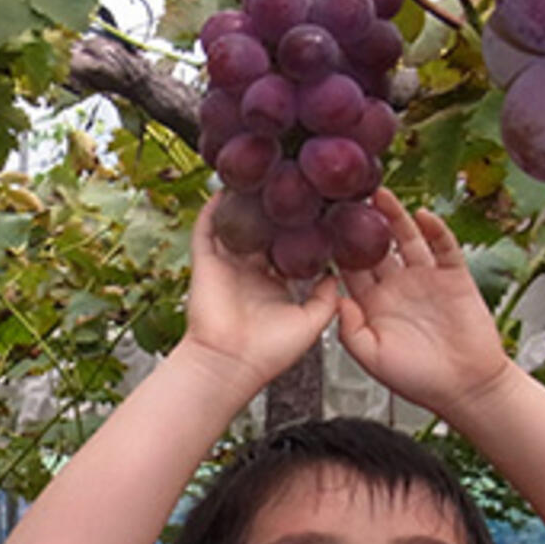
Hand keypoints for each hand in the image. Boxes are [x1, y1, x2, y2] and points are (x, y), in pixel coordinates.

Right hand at [181, 194, 338, 390]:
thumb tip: (338, 274)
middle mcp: (250, 274)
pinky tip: (225, 189)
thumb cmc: (269, 353)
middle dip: (276, 212)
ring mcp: (227, 267)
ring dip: (245, 205)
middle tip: (292, 185)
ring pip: (237, 227)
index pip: (289, 249)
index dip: (303, 230)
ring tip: (260, 179)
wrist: (231, 363)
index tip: (319, 210)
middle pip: (264, 233)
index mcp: (274, 287)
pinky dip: (214, 210)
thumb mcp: (312, 323)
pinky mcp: (206, 263)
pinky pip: (206, 230)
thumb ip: (327, 298)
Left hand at [335, 191, 511, 420]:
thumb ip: (349, 330)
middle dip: (361, 222)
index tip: (319, 224)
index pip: (348, 268)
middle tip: (345, 197)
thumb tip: (335, 300)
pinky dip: (435, 230)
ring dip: (394, 217)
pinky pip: (443, 247)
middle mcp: (396, 286)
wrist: (466, 388)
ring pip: (406, 239)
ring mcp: (425, 279)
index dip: (335, 247)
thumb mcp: (372, 358)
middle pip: (374, 246)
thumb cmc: (418, 380)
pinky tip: (423, 216)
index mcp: (372, 304)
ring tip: (380, 195)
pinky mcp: (454, 277)